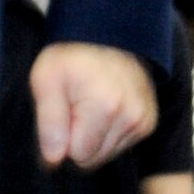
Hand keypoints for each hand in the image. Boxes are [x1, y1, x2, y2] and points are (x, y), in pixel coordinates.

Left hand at [29, 41, 156, 170]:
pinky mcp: (148, 122)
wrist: (106, 33)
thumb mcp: (46, 80)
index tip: (65, 108)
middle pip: (94, 159)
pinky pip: (120, 146)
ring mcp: (143, 118)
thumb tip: (54, 160)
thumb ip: (48, 123)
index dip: (64, 137)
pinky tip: (105, 107)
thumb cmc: (71, 57)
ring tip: (91, 103)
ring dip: (94, 136)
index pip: (78, 155)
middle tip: (76, 105)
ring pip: (106, 154)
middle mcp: (131, 114)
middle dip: (79, 139)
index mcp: (106, 105)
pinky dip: (109, 133)